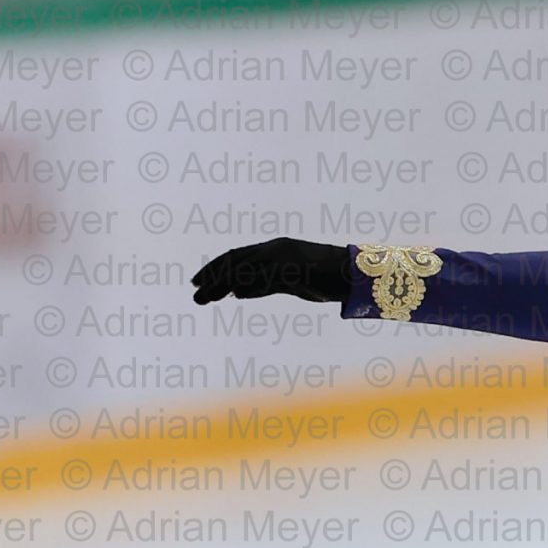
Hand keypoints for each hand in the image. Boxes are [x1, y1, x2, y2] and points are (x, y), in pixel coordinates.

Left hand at [193, 239, 349, 305]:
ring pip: (245, 269)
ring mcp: (283, 259)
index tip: (197, 281)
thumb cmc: (324, 279)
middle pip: (235, 260)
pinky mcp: (294, 270)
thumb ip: (263, 285)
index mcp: (273, 249)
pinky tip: (233, 294)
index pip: (236, 256)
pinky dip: (248, 285)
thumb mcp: (287, 283)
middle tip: (193, 289)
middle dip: (211, 275)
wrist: (354, 274)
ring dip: (221, 284)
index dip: (214, 268)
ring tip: (203, 298)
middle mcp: (274, 250)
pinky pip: (265, 278)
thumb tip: (236, 292)